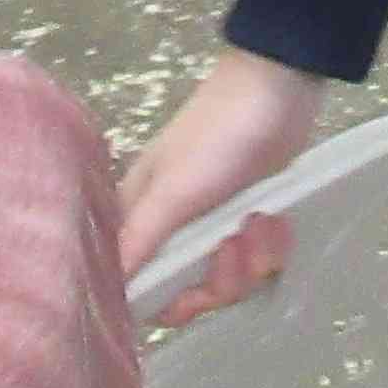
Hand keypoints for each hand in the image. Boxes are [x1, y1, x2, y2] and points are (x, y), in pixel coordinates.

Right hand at [114, 50, 326, 322]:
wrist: (279, 88)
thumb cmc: (217, 137)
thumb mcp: (174, 191)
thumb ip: (140, 241)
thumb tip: (108, 290)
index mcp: (141, 217)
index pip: (140, 284)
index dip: (166, 299)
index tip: (192, 295)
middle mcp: (173, 227)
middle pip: (192, 290)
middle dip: (222, 277)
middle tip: (235, 245)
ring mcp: (215, 224)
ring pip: (231, 277)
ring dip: (253, 257)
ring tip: (263, 221)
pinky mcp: (251, 220)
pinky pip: (259, 259)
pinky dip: (272, 244)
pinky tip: (278, 219)